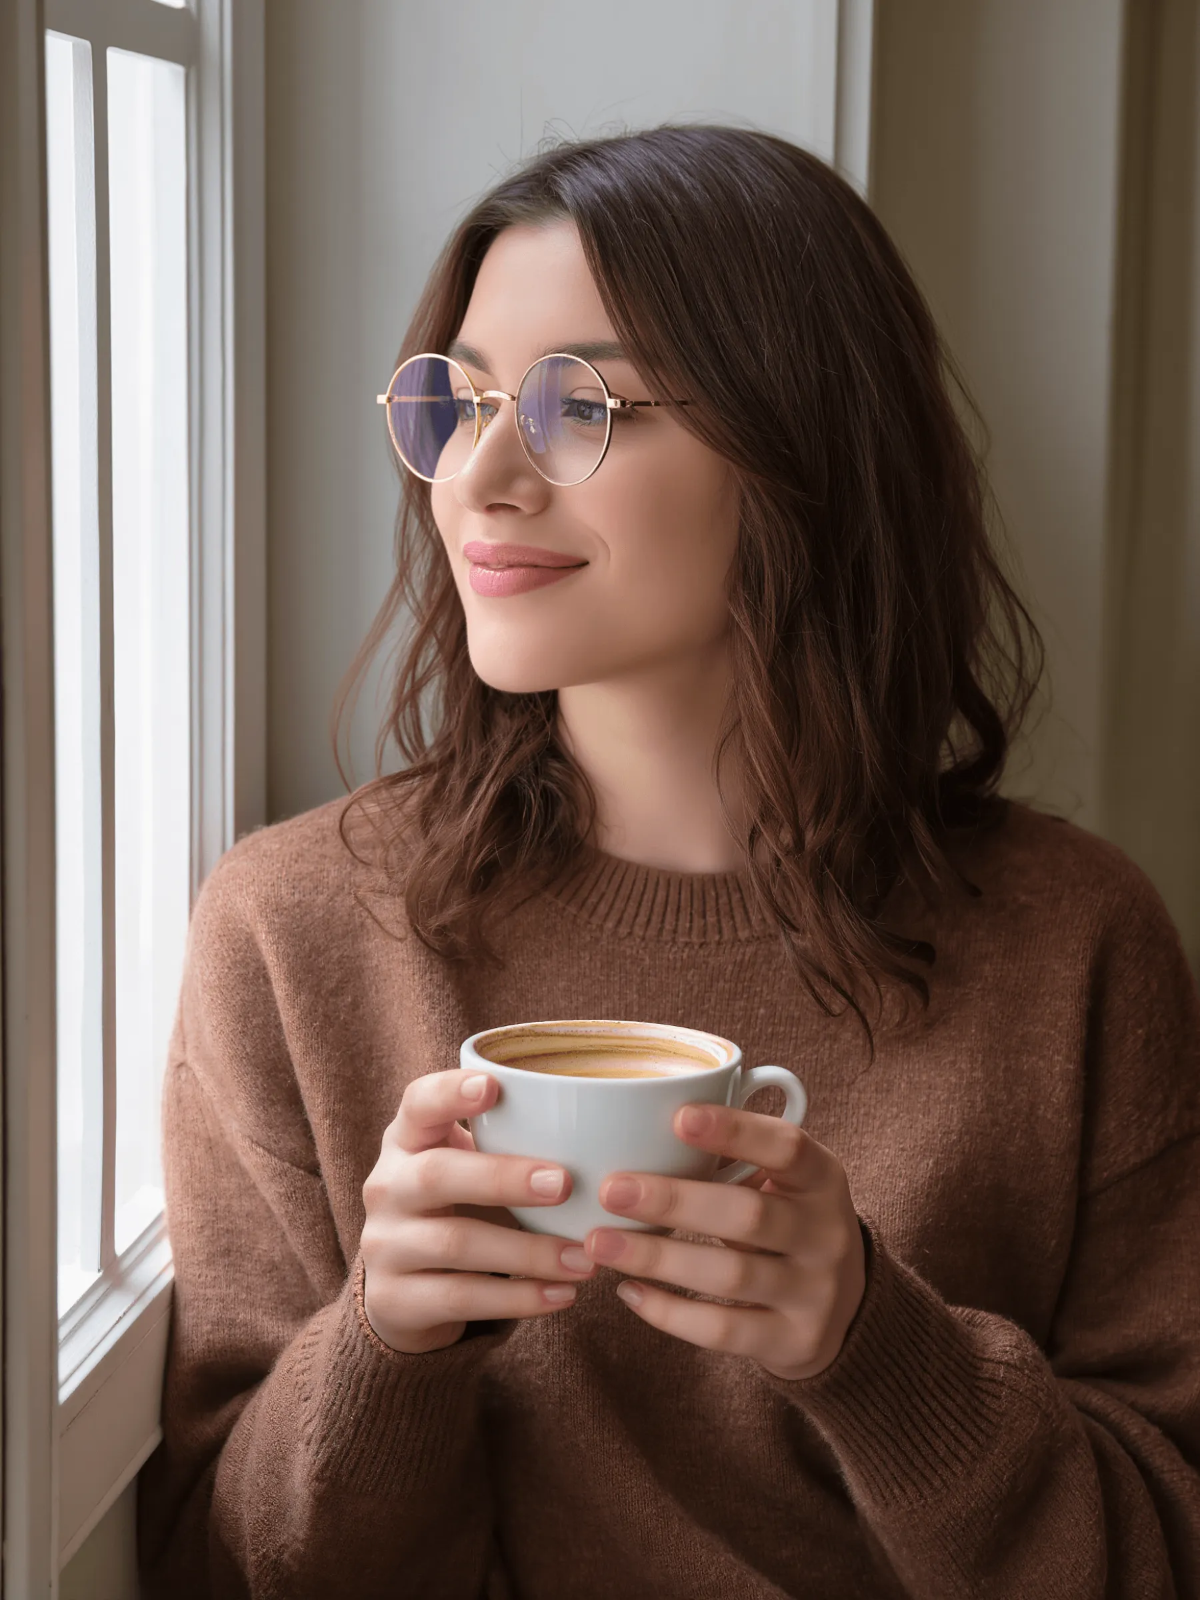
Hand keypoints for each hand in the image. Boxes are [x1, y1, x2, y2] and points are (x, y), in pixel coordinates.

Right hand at [360, 1070, 595, 1353]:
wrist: (401, 1292)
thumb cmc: (457, 1209)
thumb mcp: (465, 1167)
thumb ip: (511, 1143)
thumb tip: (612, 1124)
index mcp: (406, 1141)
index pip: (417, 1103)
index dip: (450, 1092)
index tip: (494, 1084)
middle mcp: (386, 1187)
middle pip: (437, 1174)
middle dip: (503, 1177)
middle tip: (564, 1183)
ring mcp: (384, 1245)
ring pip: (456, 1244)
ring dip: (529, 1251)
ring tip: (585, 1258)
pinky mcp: (395, 1300)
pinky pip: (461, 1298)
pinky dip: (518, 1297)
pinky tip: (563, 1296)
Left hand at [582, 1102, 865, 1380]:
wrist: (845, 1310)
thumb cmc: (789, 1222)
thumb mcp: (785, 1183)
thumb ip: (735, 1156)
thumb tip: (643, 1123)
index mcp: (823, 1179)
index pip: (787, 1148)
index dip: (736, 1130)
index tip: (678, 1117)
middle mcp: (827, 1234)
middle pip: (747, 1215)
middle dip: (673, 1201)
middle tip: (610, 1190)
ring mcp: (814, 1293)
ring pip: (729, 1275)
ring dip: (657, 1257)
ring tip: (599, 1243)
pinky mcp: (792, 1342)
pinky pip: (723, 1330)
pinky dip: (669, 1312)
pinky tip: (628, 1291)